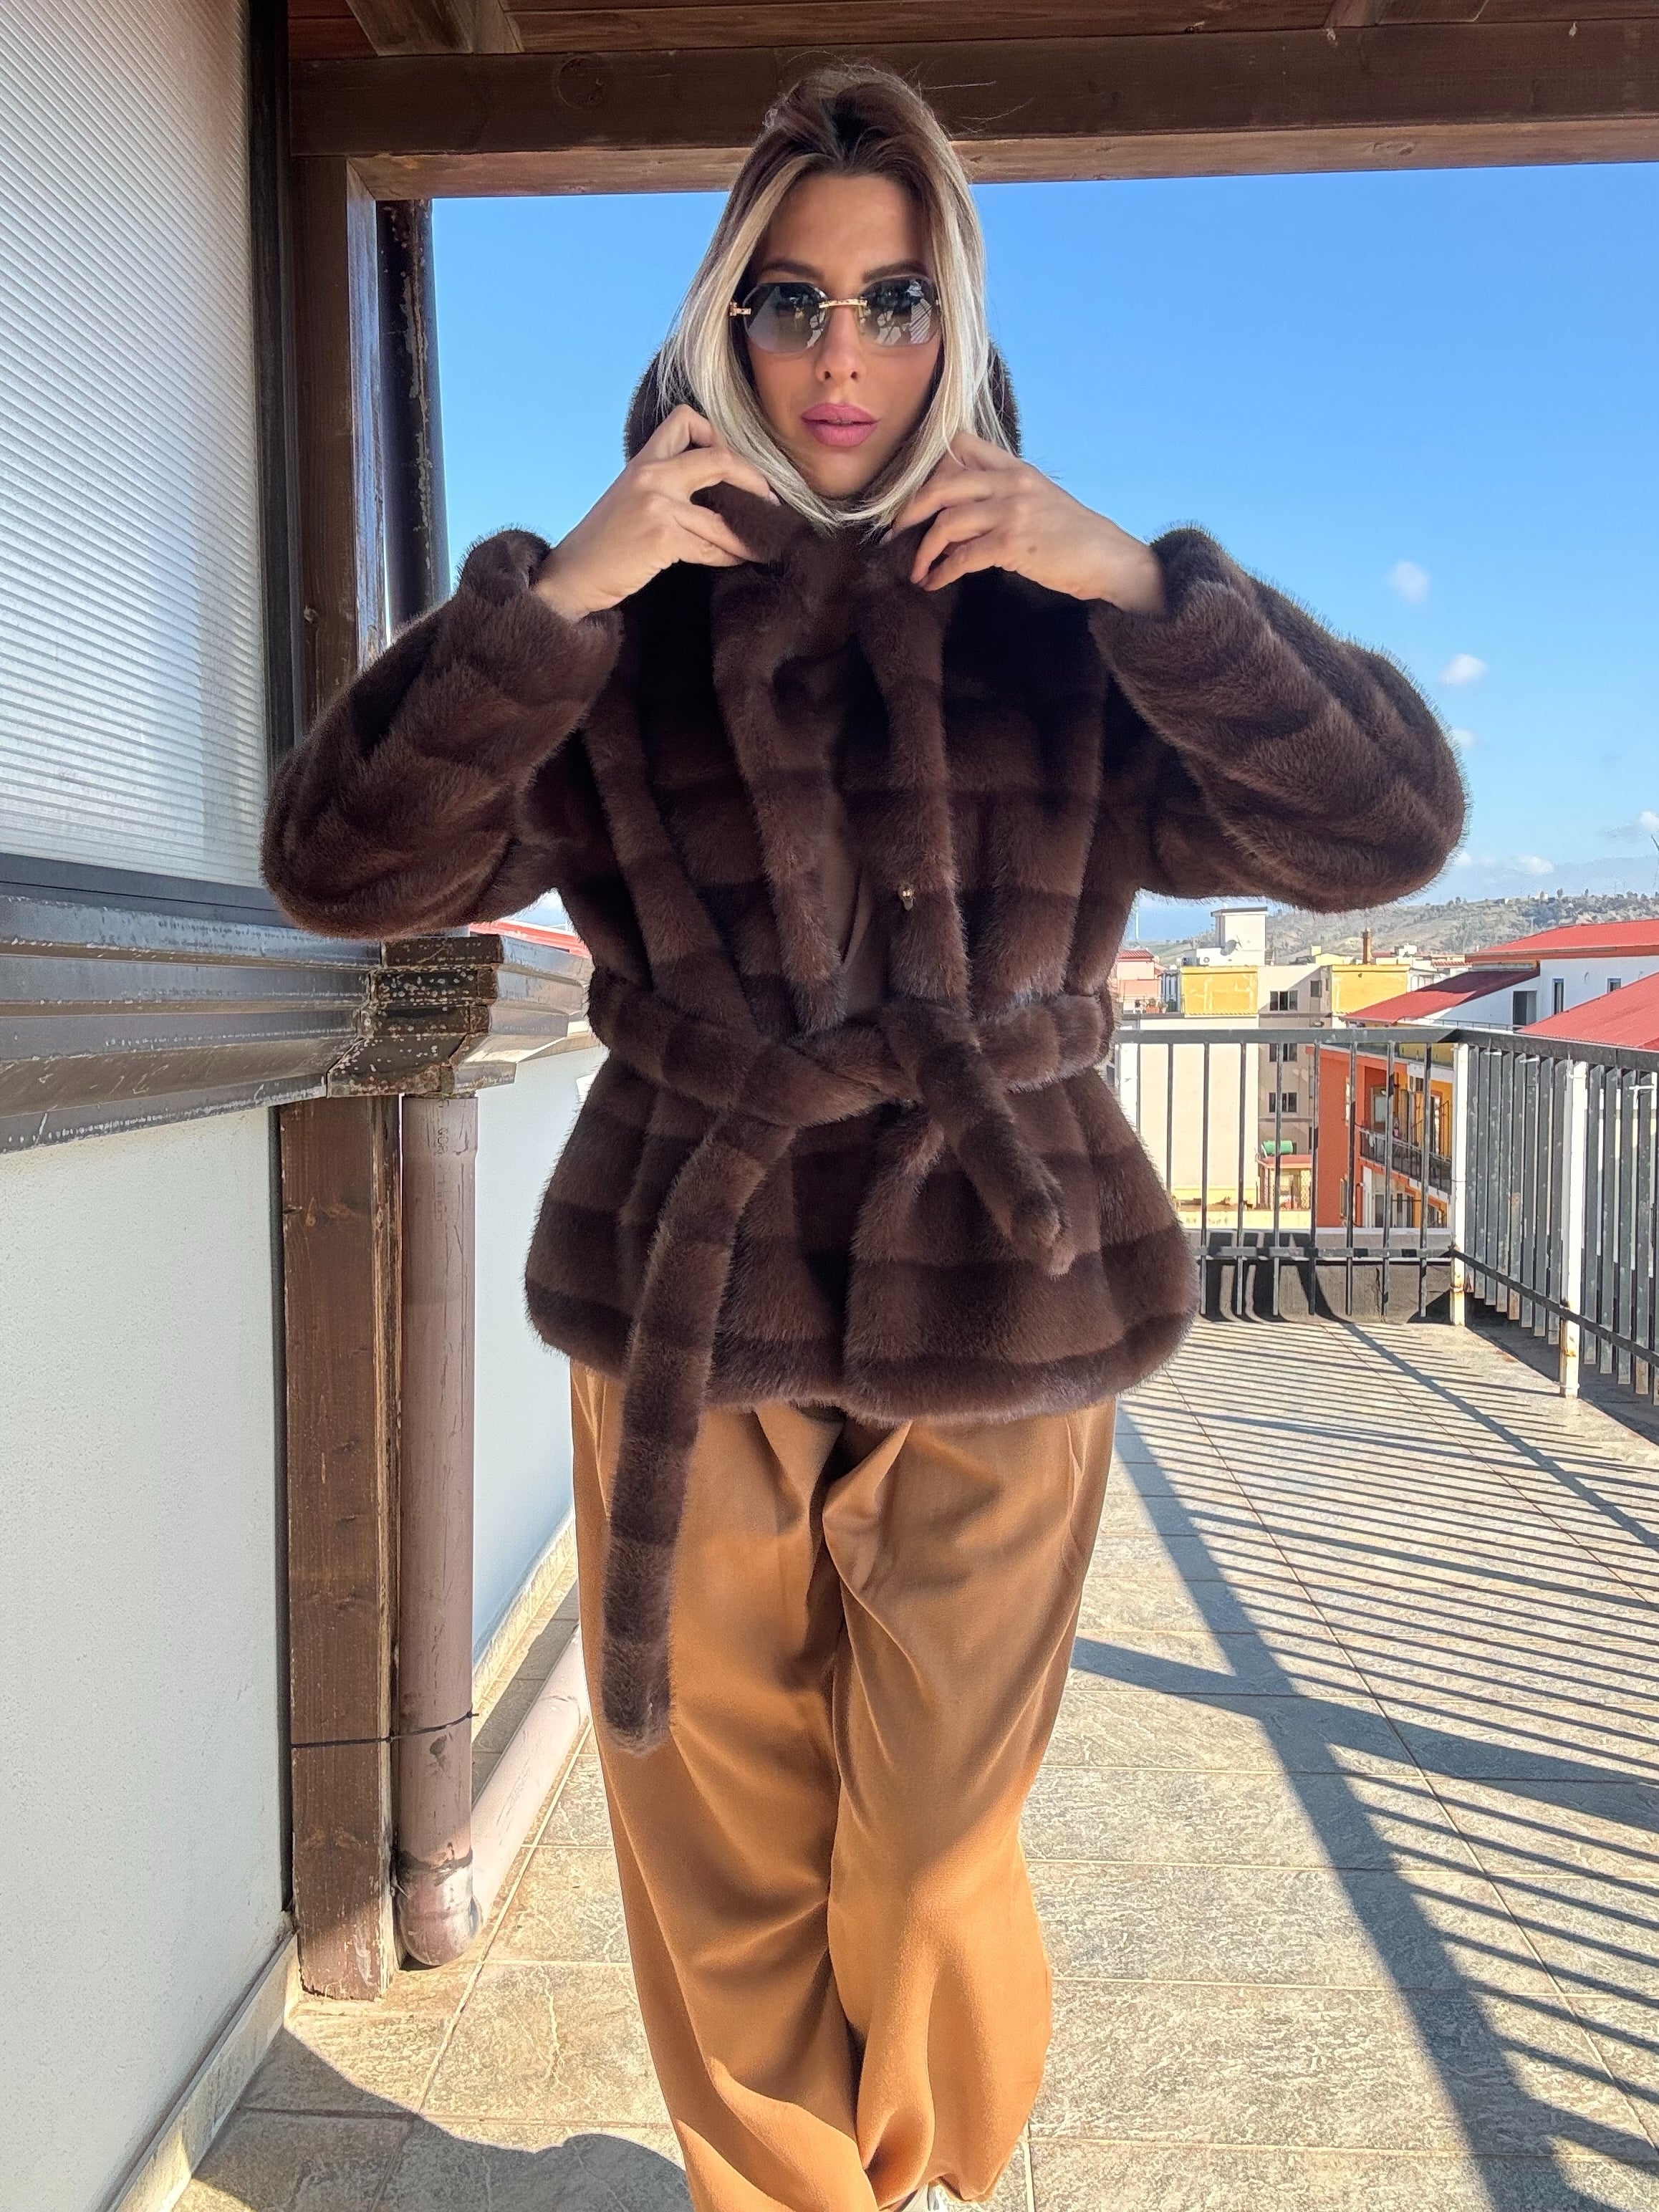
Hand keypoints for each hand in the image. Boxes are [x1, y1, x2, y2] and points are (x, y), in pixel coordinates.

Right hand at [532, 406, 776, 620]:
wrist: (573, 576)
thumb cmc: (605, 544)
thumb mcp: (630, 498)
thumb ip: (665, 485)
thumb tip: (719, 492)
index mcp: (643, 460)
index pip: (686, 420)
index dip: (718, 436)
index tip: (732, 463)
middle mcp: (651, 474)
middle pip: (720, 459)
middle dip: (754, 480)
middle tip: (770, 502)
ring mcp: (657, 504)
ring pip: (723, 514)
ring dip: (750, 531)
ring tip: (764, 542)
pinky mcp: (663, 536)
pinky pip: (714, 545)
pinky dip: (732, 555)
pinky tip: (738, 560)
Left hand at [890, 432, 1166, 613]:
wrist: (1108, 559)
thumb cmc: (1070, 537)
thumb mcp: (1036, 502)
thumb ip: (997, 500)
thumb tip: (951, 522)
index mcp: (1015, 467)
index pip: (961, 445)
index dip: (930, 468)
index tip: (915, 494)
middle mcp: (1011, 482)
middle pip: (942, 484)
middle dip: (910, 510)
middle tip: (895, 534)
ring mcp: (1012, 511)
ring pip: (947, 522)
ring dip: (924, 551)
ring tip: (916, 570)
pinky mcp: (1013, 543)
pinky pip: (962, 556)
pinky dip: (942, 572)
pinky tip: (933, 583)